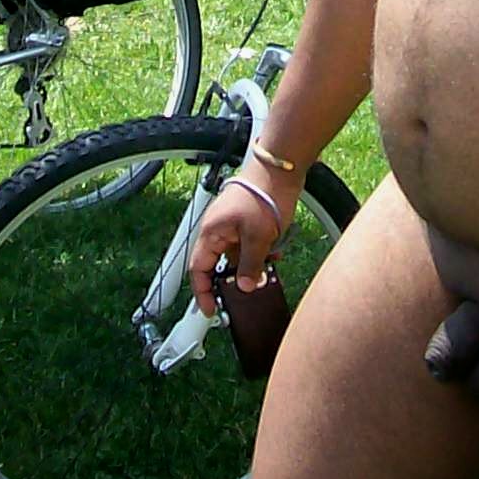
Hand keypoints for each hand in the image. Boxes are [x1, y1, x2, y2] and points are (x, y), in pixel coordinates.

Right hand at [188, 167, 290, 314]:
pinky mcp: (246, 222)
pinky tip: (274, 255)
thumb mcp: (258, 238)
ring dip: (250, 266)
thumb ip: (249, 265)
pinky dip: (259, 253)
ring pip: (236, 256)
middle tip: (244, 294)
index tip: (210, 310)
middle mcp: (218, 230)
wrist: (279, 169)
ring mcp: (232, 225)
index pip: (198, 270)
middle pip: (217, 265)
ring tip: (266, 271)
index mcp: (211, 233)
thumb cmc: (264, 195)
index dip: (202, 292)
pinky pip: (247, 246)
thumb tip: (244, 287)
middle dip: (232, 280)